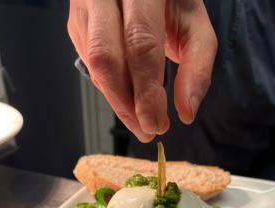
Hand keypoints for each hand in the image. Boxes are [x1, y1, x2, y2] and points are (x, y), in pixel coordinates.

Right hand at [68, 0, 216, 141]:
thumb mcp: (196, 24)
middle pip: (106, 57)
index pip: (140, 44)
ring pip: (93, 63)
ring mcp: (85, 5)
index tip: (156, 123)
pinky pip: (89, 63)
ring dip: (116, 101)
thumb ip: (198, 66)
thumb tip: (186, 112)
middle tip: (145, 129)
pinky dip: (109, 88)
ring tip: (139, 121)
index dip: (146, 91)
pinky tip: (127, 98)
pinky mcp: (77, 21)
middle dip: (125, 104)